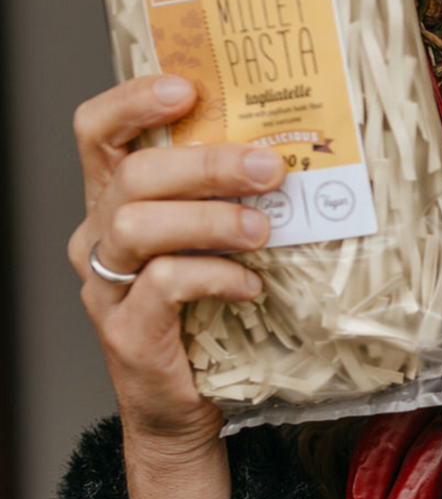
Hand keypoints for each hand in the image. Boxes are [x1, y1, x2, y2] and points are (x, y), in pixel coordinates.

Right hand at [67, 74, 284, 454]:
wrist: (183, 411)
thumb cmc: (205, 319)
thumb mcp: (211, 246)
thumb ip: (224, 202)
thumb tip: (287, 153)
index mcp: (113, 203)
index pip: (98, 133)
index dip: (133, 101)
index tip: (188, 87)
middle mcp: (97, 237)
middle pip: (133, 176)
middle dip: (205, 164)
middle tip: (268, 167)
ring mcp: (106, 287)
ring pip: (138, 226)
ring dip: (211, 220)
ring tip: (263, 230)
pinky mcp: (127, 332)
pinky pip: (161, 286)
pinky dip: (214, 276)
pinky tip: (251, 284)